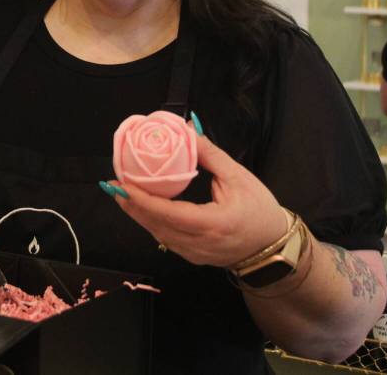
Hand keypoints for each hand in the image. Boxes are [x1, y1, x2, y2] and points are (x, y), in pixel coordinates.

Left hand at [109, 124, 288, 267]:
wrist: (273, 247)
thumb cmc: (260, 210)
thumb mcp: (238, 177)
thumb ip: (209, 154)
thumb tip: (187, 129)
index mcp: (213, 223)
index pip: (168, 213)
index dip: (142, 199)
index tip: (123, 183)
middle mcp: (199, 243)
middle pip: (155, 225)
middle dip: (131, 205)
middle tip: (113, 185)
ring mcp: (194, 254)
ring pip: (157, 234)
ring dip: (138, 214)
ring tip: (122, 193)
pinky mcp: (192, 256)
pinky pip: (165, 239)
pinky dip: (151, 222)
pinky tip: (141, 208)